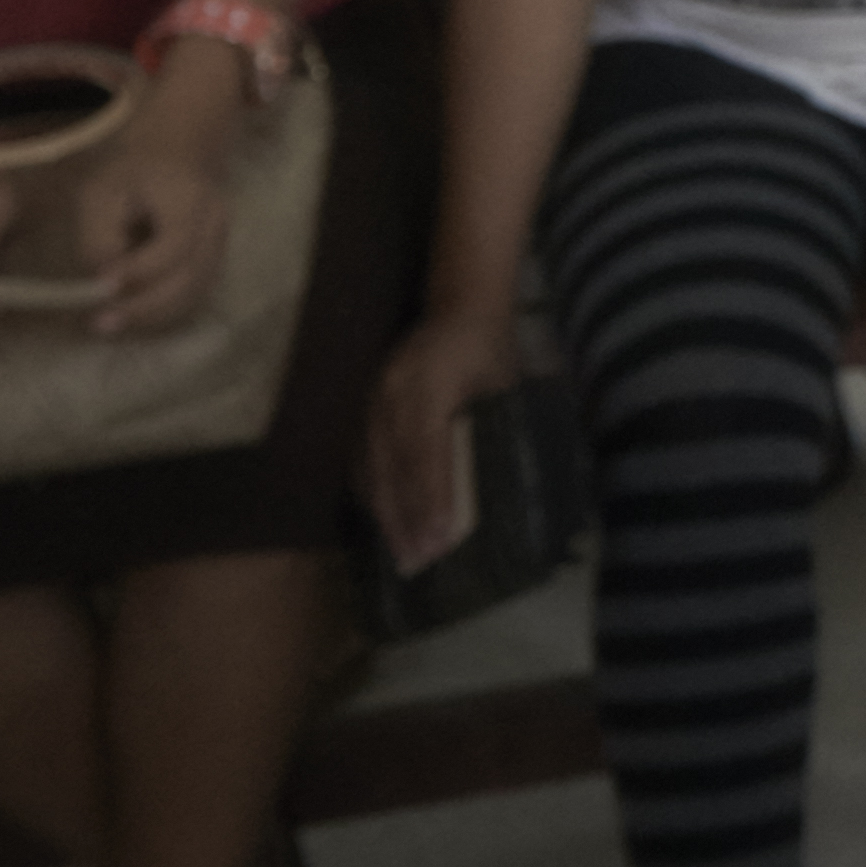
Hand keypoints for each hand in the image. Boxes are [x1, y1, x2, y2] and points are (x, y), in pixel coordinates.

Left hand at [64, 121, 237, 338]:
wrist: (176, 161)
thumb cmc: (131, 176)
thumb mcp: (102, 194)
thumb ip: (99, 236)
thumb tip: (103, 282)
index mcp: (190, 199)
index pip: (175, 244)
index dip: (140, 271)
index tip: (101, 285)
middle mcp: (215, 226)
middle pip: (189, 277)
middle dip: (144, 306)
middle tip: (100, 322)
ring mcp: (220, 247)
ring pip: (194, 293)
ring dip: (152, 316)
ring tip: (111, 324)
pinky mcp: (215, 264)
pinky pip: (193, 295)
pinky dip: (162, 311)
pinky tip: (133, 315)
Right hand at [362, 305, 513, 569]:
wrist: (459, 305)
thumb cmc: (491, 350)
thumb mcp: (504, 385)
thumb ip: (497, 431)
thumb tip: (502, 494)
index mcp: (430, 380)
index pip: (427, 448)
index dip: (431, 495)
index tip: (441, 537)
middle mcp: (392, 390)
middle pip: (392, 463)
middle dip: (405, 516)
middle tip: (420, 561)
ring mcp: (371, 399)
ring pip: (371, 466)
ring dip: (386, 513)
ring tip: (404, 554)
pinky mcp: (362, 409)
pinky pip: (361, 459)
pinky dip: (372, 495)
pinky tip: (385, 524)